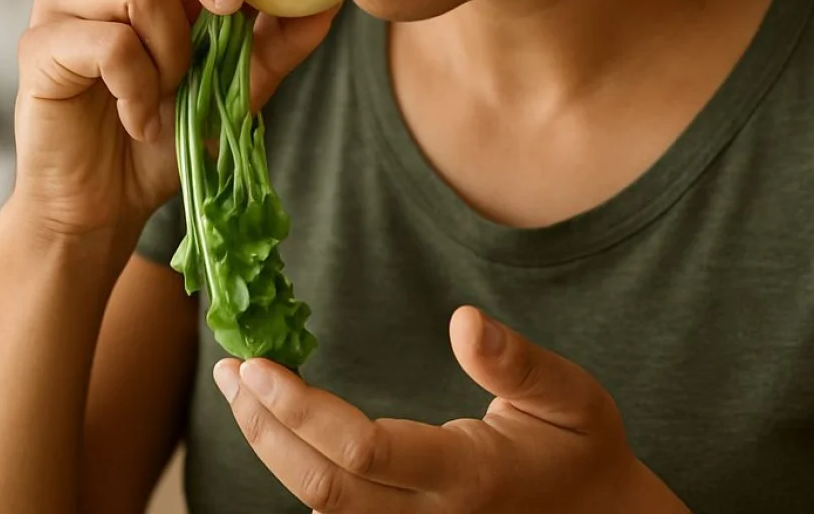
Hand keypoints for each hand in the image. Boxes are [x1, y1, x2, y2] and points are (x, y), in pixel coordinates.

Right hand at [11, 0, 334, 246]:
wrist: (111, 198)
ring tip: (176, 88)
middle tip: (232, 2)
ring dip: (176, 48)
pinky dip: (142, 86)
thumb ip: (284, 33)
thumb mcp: (247, 76)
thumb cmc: (176, 124)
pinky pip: (108, 42)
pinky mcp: (40, 44)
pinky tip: (143, 116)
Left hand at [214, 306, 689, 512]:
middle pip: (321, 487)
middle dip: (265, 427)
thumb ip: (517, 364)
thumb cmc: (583, 450)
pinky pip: (339, 512)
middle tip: (230, 368)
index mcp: (466, 478)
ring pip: (321, 507)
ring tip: (241, 389)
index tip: (257, 364)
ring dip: (271, 447)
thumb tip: (464, 318)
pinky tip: (282, 426)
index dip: (300, 410)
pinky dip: (298, 466)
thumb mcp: (572, 395)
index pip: (362, 451)